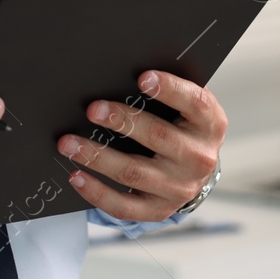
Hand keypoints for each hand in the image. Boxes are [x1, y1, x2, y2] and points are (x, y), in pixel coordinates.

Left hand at [56, 70, 225, 221]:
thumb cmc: (184, 125)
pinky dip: (96, 192)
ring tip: (69, 143)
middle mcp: (199, 158)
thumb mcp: (188, 105)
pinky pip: (124, 206)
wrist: (196, 168)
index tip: (142, 78)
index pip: (194, 103)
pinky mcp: (158, 209)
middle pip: (158, 137)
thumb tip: (126, 68)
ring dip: (97, 156)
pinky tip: (76, 176)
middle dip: (122, 121)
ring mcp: (179, 188)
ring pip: (133, 173)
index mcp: (210, 124)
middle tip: (92, 109)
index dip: (170, 89)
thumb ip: (169, 88)